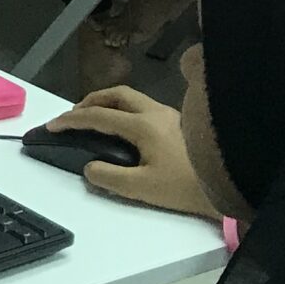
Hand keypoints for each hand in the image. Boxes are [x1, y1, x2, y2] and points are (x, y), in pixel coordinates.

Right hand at [49, 87, 218, 218]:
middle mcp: (157, 113)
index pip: (98, 116)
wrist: (232, 184)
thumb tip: (90, 167)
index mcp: (143, 126)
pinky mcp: (181, 123)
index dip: (71, 120)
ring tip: (96, 118)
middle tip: (73, 114)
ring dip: (108, 103)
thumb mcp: (140, 188)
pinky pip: (145, 107)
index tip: (52, 126)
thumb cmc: (186, 187)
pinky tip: (125, 128)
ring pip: (133, 98)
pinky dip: (125, 110)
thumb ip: (108, 177)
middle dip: (90, 100)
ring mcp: (171, 115)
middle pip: (116, 94)